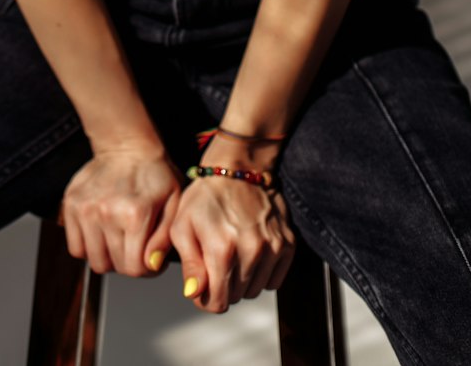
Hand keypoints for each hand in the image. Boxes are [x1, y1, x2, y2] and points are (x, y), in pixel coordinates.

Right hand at [61, 146, 182, 276]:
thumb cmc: (154, 173)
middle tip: (135, 245)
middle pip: (115, 267)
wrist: (126, 145)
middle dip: (128, 262)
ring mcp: (85, 210)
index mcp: (135, 214)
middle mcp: (106, 213)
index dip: (147, 269)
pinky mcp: (70, 206)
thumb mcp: (173, 203)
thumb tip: (151, 265)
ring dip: (108, 256)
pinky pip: (76, 247)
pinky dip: (88, 247)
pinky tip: (101, 233)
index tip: (150, 257)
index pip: (135, 269)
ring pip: (94, 261)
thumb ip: (164, 238)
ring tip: (118, 238)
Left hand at [170, 173, 294, 312]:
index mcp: (222, 249)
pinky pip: (274, 281)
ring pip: (255, 291)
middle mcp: (252, 251)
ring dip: (242, 280)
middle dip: (223, 286)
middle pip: (237, 298)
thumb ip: (189, 265)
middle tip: (216, 259)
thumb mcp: (182, 226)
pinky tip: (250, 251)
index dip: (206, 299)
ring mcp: (273, 248)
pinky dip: (261, 273)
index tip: (202, 283)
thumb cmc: (206, 196)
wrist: (238, 168)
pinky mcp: (287, 244)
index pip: (218, 303)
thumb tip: (194, 293)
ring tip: (233, 252)